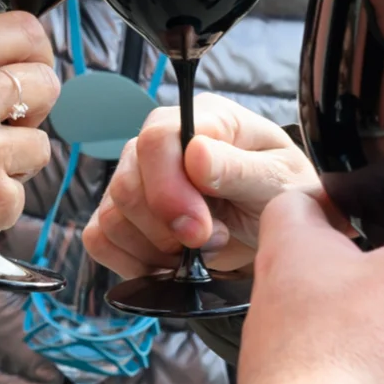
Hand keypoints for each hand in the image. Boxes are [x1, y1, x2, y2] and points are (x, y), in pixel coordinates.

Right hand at [83, 96, 315, 279]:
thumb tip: (196, 155)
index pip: (157, 139)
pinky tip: (168, 264)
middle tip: (209, 242)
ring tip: (198, 251)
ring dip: (154, 247)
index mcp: (204, 119)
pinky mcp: (126, 214)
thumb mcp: (280, 182)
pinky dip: (131, 261)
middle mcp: (163, 142)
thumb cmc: (284, 196)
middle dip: (165, 227)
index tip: (200, 230)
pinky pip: (99, 237)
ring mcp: (139, 176)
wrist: (279, 231)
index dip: (169, 190)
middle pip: (126, 182)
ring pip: (111, 214)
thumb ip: (241, 169)